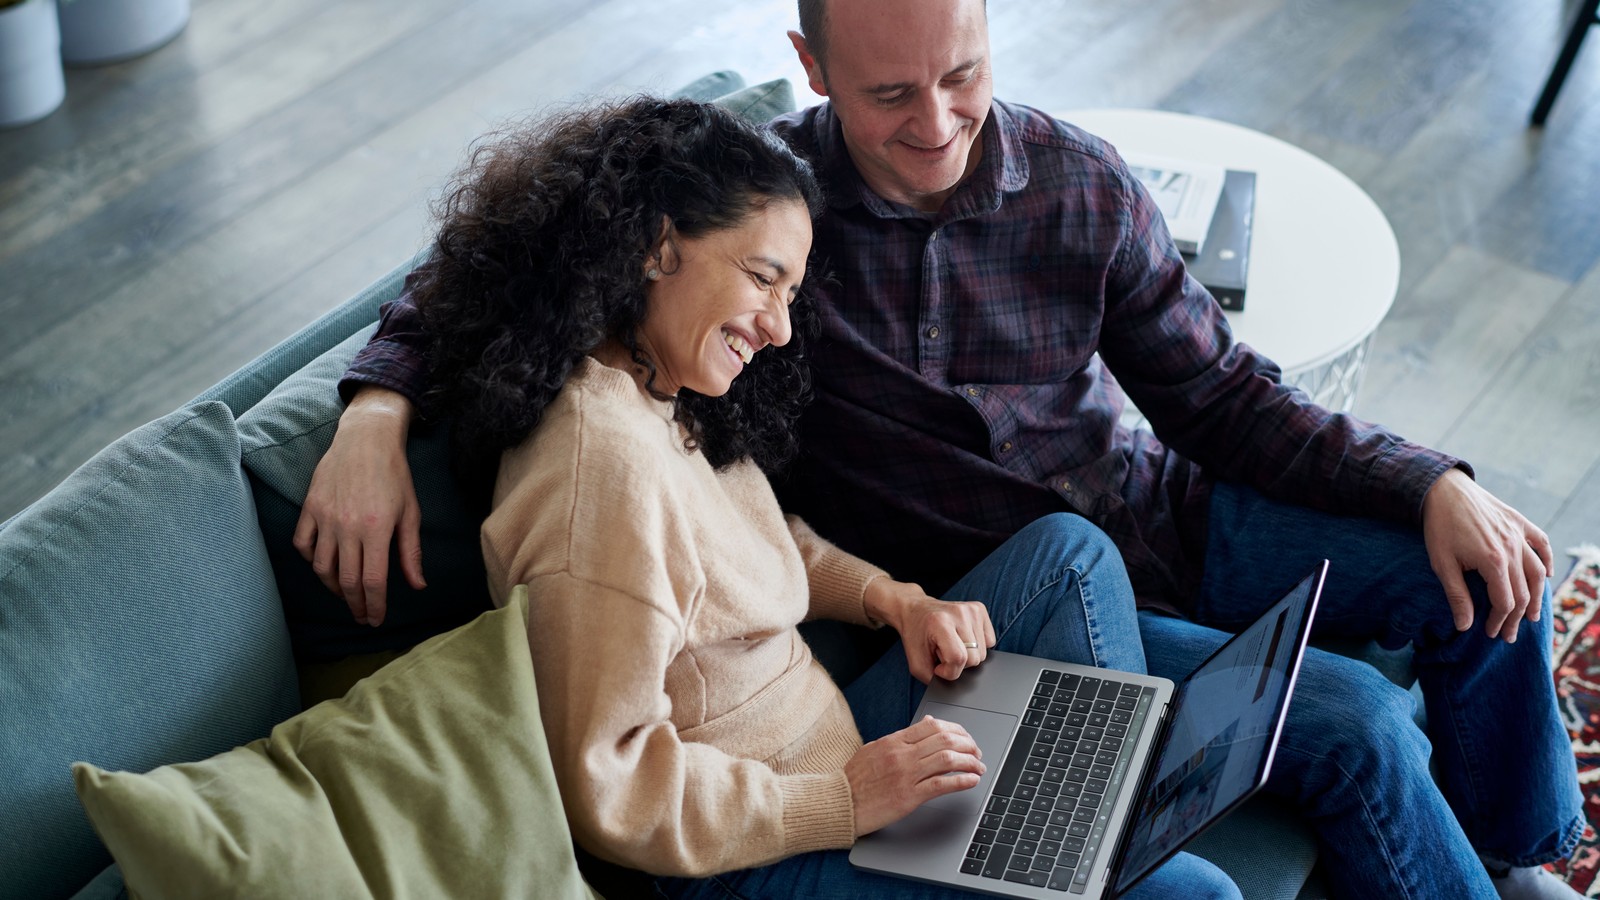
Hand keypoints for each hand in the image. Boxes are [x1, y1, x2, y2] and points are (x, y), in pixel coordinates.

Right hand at [292, 386, 424, 626]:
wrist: (366, 439)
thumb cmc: (395, 475)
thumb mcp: (411, 513)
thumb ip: (411, 552)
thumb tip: (417, 585)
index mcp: (376, 529)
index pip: (372, 581)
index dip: (374, 606)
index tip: (376, 620)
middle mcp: (347, 527)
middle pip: (346, 581)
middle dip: (355, 605)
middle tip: (362, 616)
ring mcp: (325, 518)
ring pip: (321, 567)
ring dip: (333, 587)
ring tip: (346, 594)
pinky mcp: (310, 508)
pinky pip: (303, 544)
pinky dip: (311, 560)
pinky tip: (324, 565)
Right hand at [845, 715, 985, 835]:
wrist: (839, 802)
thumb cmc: (855, 779)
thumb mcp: (875, 749)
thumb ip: (901, 737)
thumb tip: (926, 723)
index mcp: (894, 741)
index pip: (933, 726)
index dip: (956, 730)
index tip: (965, 738)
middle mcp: (902, 754)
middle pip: (945, 740)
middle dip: (968, 745)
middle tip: (976, 753)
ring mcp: (905, 775)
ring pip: (947, 759)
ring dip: (969, 762)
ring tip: (978, 767)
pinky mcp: (908, 796)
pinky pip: (941, 785)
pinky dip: (961, 781)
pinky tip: (971, 781)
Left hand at [863, 577, 995, 682]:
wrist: (915, 610)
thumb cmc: (915, 635)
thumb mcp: (916, 663)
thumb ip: (933, 679)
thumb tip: (955, 685)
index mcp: (940, 622)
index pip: (958, 658)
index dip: (949, 671)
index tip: (938, 666)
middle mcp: (959, 613)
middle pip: (974, 658)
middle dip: (958, 663)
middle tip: (943, 651)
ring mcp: (972, 610)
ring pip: (983, 653)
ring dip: (968, 654)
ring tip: (951, 642)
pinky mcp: (980, 609)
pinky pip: (990, 641)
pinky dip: (977, 645)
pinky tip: (962, 637)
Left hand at [1421, 468, 1552, 641]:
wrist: (1444, 490)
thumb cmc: (1440, 527)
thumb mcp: (1442, 564)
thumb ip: (1457, 596)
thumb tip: (1465, 626)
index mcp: (1494, 562)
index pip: (1505, 602)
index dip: (1499, 621)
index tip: (1491, 632)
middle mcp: (1513, 549)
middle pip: (1524, 592)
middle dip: (1516, 617)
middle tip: (1509, 634)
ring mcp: (1519, 535)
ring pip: (1537, 572)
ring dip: (1537, 596)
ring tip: (1531, 615)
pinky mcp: (1520, 522)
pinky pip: (1541, 543)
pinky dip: (1546, 560)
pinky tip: (1545, 575)